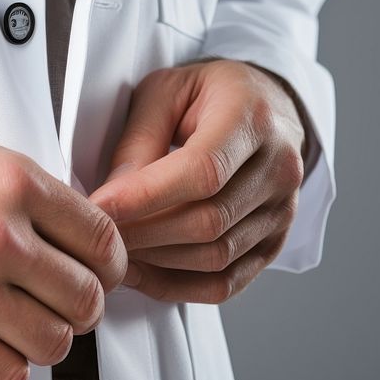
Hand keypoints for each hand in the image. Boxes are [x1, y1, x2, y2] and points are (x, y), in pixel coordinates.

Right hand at [0, 139, 126, 379]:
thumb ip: (34, 199)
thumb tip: (84, 240)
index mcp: (14, 183)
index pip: (104, 240)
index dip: (109, 266)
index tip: (99, 275)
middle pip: (87, 298)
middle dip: (79, 307)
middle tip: (58, 304)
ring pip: (54, 342)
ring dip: (44, 341)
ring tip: (21, 326)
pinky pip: (7, 373)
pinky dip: (7, 367)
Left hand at [88, 60, 305, 303]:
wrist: (263, 106)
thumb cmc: (206, 95)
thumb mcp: (164, 92)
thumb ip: (138, 140)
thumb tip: (113, 197)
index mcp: (253, 117)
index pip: (202, 171)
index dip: (146, 197)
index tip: (100, 207)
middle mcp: (280, 166)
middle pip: (208, 221)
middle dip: (143, 233)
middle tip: (97, 233)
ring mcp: (283, 209)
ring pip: (216, 257)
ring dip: (156, 262)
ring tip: (115, 250)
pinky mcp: (274, 242)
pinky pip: (226, 283)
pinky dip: (178, 286)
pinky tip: (143, 272)